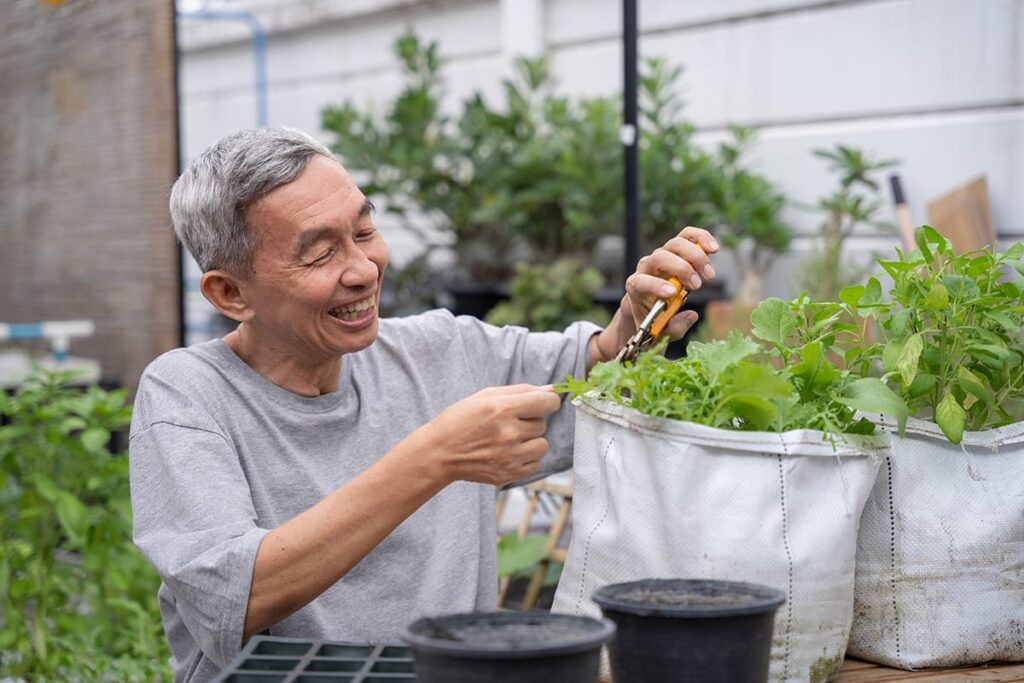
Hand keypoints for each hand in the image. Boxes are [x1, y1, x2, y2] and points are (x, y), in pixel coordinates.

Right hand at [416, 384, 561, 485]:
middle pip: (542, 424)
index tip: (543, 403)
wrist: (439, 452)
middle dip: (530, 420)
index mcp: (502, 409)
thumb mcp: (486, 396)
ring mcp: (509, 457)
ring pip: (542, 445)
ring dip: (531, 441)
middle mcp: (508, 434)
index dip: (549, 401)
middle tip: (509, 422)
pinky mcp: (508, 474)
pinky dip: (526, 458)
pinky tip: (508, 453)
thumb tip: (551, 390)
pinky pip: (535, 464)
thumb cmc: (461, 420)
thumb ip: (521, 391)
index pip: (547, 403)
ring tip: (510, 439)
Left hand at [590, 227, 719, 364]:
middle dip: (681, 269)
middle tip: (698, 286)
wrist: (651, 304)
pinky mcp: (676, 249)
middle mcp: (646, 268)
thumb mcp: (661, 333)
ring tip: (709, 275)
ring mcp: (661, 255)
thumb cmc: (654, 320)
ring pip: (675, 244)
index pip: (640, 281)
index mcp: (636, 288)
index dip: (654, 285)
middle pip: (660, 257)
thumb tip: (690, 316)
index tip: (672, 294)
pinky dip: (701, 238)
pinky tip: (714, 249)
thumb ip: (674, 328)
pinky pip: (687, 236)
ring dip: (695, 257)